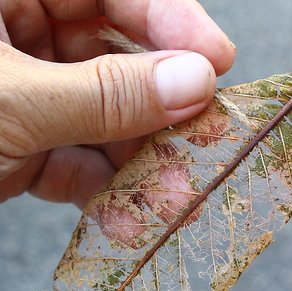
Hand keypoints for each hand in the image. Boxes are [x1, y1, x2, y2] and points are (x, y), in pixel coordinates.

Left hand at [0, 0, 235, 207]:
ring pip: (106, 118)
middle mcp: (22, 41)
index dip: (172, 20)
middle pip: (117, 60)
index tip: (217, 60)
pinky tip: (131, 216)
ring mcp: (28, 97)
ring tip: (176, 190)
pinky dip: (105, 189)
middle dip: (162, 106)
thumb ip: (104, 92)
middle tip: (204, 133)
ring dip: (142, 159)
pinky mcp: (24, 147)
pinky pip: (77, 161)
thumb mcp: (12, 100)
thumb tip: (193, 81)